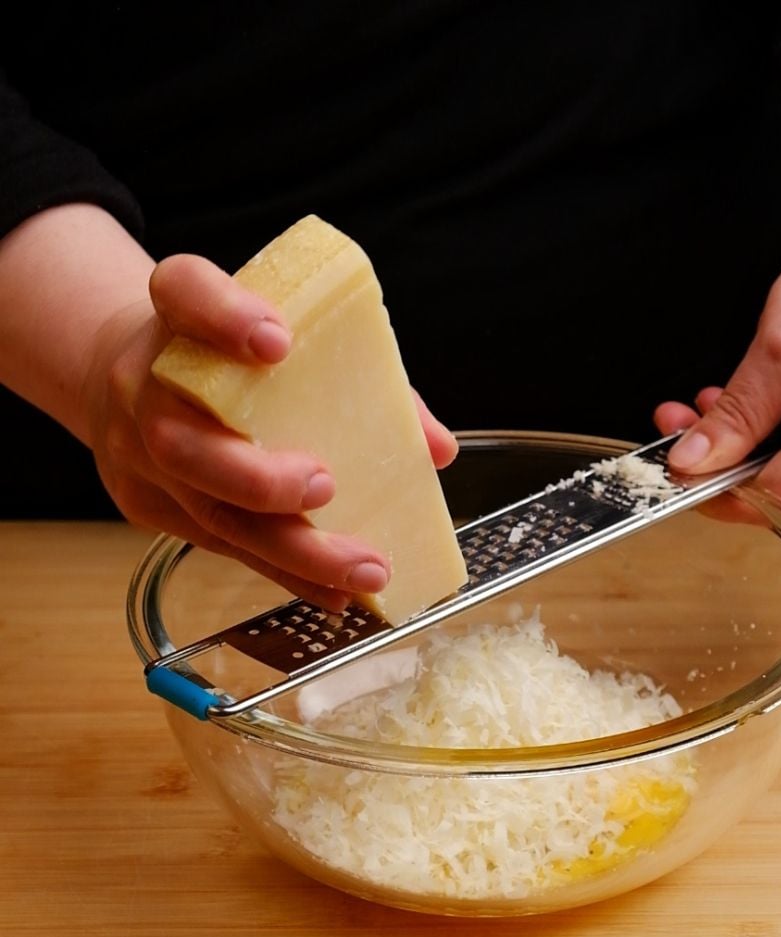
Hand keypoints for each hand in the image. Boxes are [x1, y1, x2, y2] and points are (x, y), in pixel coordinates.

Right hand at [82, 253, 457, 607]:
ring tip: (363, 568)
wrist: (134, 375)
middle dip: (257, 477)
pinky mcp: (149, 504)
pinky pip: (217, 545)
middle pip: (180, 439)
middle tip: (324, 486)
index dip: (223, 317)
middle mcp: (145, 383)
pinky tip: (336, 590)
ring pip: (206, 511)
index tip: (277, 342)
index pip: (182, 293)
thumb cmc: (226, 353)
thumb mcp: (280, 334)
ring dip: (293, 550)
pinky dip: (285, 571)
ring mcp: (138, 451)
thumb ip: (361, 374)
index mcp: (177, 314)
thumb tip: (437, 448)